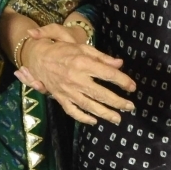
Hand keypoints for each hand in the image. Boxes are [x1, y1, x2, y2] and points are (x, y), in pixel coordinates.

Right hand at [21, 27, 136, 124]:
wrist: (38, 57)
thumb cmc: (62, 49)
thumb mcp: (82, 47)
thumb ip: (101, 57)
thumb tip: (119, 64)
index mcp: (82, 63)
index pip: (107, 74)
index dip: (122, 81)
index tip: (132, 87)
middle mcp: (76, 78)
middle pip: (100, 93)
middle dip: (117, 102)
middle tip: (130, 107)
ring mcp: (68, 90)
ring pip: (89, 105)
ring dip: (104, 113)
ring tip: (117, 118)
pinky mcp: (60, 98)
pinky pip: (72, 111)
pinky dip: (83, 118)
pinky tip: (94, 121)